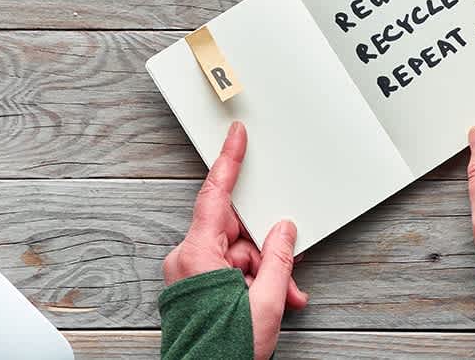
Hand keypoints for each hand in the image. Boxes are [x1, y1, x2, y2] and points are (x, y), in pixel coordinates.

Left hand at [163, 121, 308, 359]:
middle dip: (266, 251)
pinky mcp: (196, 287)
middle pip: (235, 232)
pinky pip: (229, 271)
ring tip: (283, 299)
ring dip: (264, 273)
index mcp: (196, 255)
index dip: (228, 162)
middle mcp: (188, 259)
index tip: (235, 136)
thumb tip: (284, 231)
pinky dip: (252, 283)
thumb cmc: (223, 351)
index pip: (214, 196)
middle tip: (286, 272)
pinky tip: (273, 301)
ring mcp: (191, 274)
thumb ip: (277, 260)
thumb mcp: (264, 303)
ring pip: (237, 254)